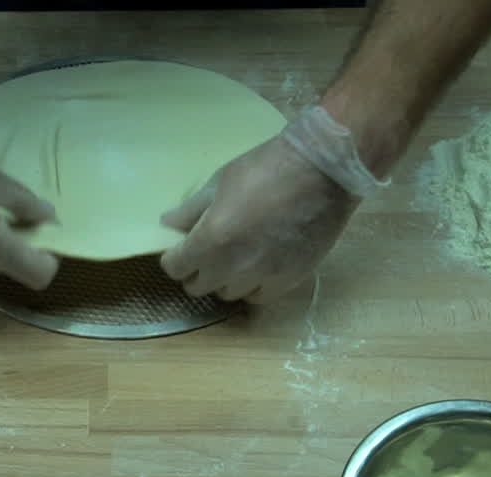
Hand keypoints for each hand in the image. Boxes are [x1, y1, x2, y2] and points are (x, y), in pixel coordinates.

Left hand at [159, 134, 358, 302]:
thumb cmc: (267, 167)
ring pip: (228, 293)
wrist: (323, 170)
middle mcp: (233, 265)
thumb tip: (167, 224)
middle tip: (206, 252)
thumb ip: (191, 210)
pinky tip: (257, 268)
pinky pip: (258, 296)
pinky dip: (252, 286)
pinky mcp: (289, 280)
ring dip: (225, 280)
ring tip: (235, 258)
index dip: (174, 259)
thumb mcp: (221, 181)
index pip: (175, 268)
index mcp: (211, 239)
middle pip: (198, 287)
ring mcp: (262, 275)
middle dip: (197, 270)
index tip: (181, 249)